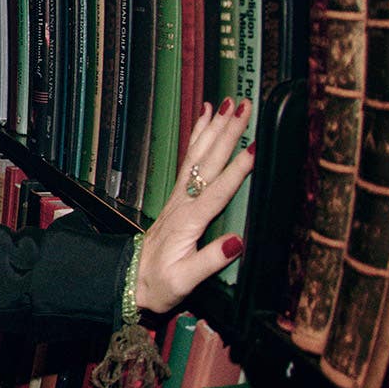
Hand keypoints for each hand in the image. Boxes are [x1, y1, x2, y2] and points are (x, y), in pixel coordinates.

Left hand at [134, 98, 255, 314]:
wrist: (133, 282)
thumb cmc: (160, 284)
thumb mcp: (184, 281)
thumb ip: (209, 261)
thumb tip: (237, 241)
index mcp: (190, 221)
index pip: (217, 191)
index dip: (236, 170)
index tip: (254, 148)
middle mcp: (183, 203)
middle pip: (208, 162)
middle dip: (227, 133)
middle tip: (243, 106)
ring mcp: (180, 197)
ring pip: (198, 156)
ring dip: (213, 128)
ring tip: (226, 103)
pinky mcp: (179, 197)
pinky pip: (190, 160)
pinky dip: (199, 138)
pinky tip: (205, 120)